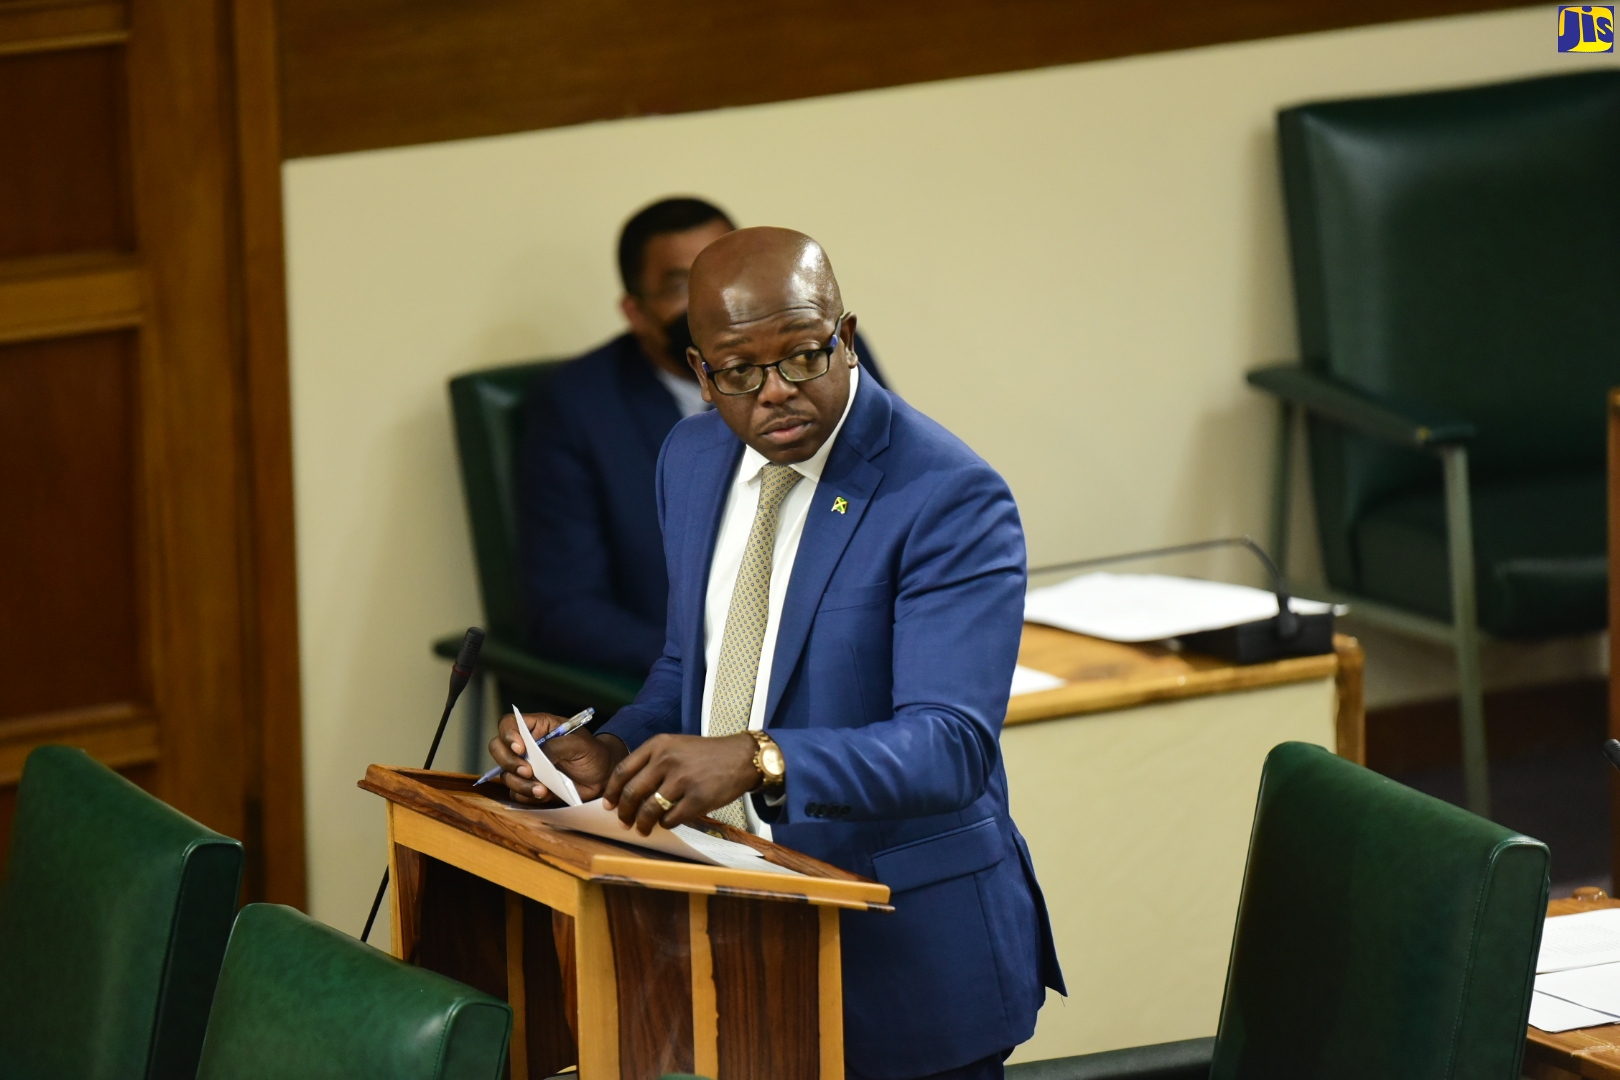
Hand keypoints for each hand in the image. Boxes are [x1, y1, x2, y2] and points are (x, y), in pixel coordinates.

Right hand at [487, 710, 626, 804]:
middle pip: (497, 748)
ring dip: (520, 784)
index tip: (520, 748)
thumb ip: (556, 747)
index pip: (508, 724)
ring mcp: (526, 767)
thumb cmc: (592, 753)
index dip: (508, 735)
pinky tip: (545, 795)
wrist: (602, 777)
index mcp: (537, 727)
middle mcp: (526, 746)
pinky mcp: (530, 786)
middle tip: (529, 771)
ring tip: (543, 790)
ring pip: (505, 774)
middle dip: (509, 761)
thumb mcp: (579, 744)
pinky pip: (516, 793)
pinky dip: (527, 796)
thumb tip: (537, 757)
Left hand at [602, 732, 760, 833]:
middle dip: (624, 813)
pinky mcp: (698, 799)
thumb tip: (627, 791)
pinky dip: (665, 824)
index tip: (608, 805)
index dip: (612, 792)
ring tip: (642, 829)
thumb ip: (652, 762)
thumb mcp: (675, 746)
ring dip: (642, 824)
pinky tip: (668, 822)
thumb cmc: (705, 754)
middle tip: (624, 822)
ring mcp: (683, 780)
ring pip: (649, 810)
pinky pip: (671, 819)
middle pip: (632, 793)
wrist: (741, 758)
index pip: (623, 771)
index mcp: (658, 745)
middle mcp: (667, 760)